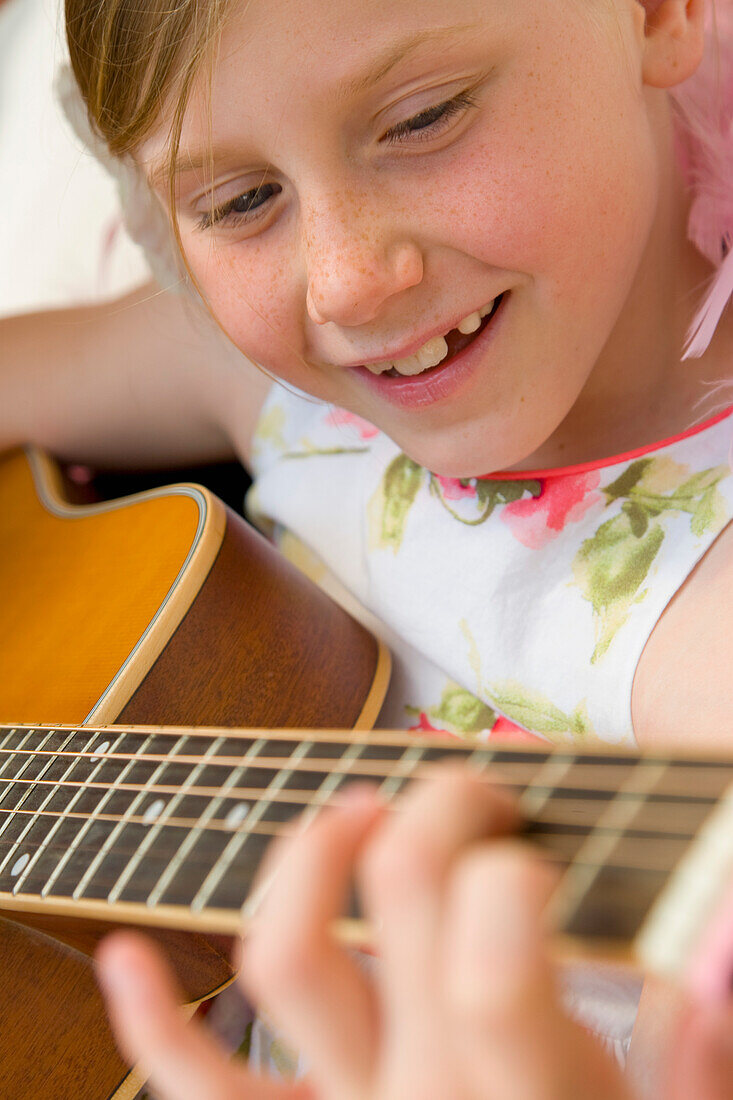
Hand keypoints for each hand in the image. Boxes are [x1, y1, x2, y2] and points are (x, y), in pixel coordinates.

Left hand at [96, 767, 732, 1099]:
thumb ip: (701, 1060)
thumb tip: (719, 944)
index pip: (497, 954)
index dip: (510, 870)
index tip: (536, 852)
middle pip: (400, 894)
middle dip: (441, 805)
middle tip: (479, 793)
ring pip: (288, 958)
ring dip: (307, 857)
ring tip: (351, 814)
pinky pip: (201, 1093)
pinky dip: (149, 1023)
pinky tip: (119, 957)